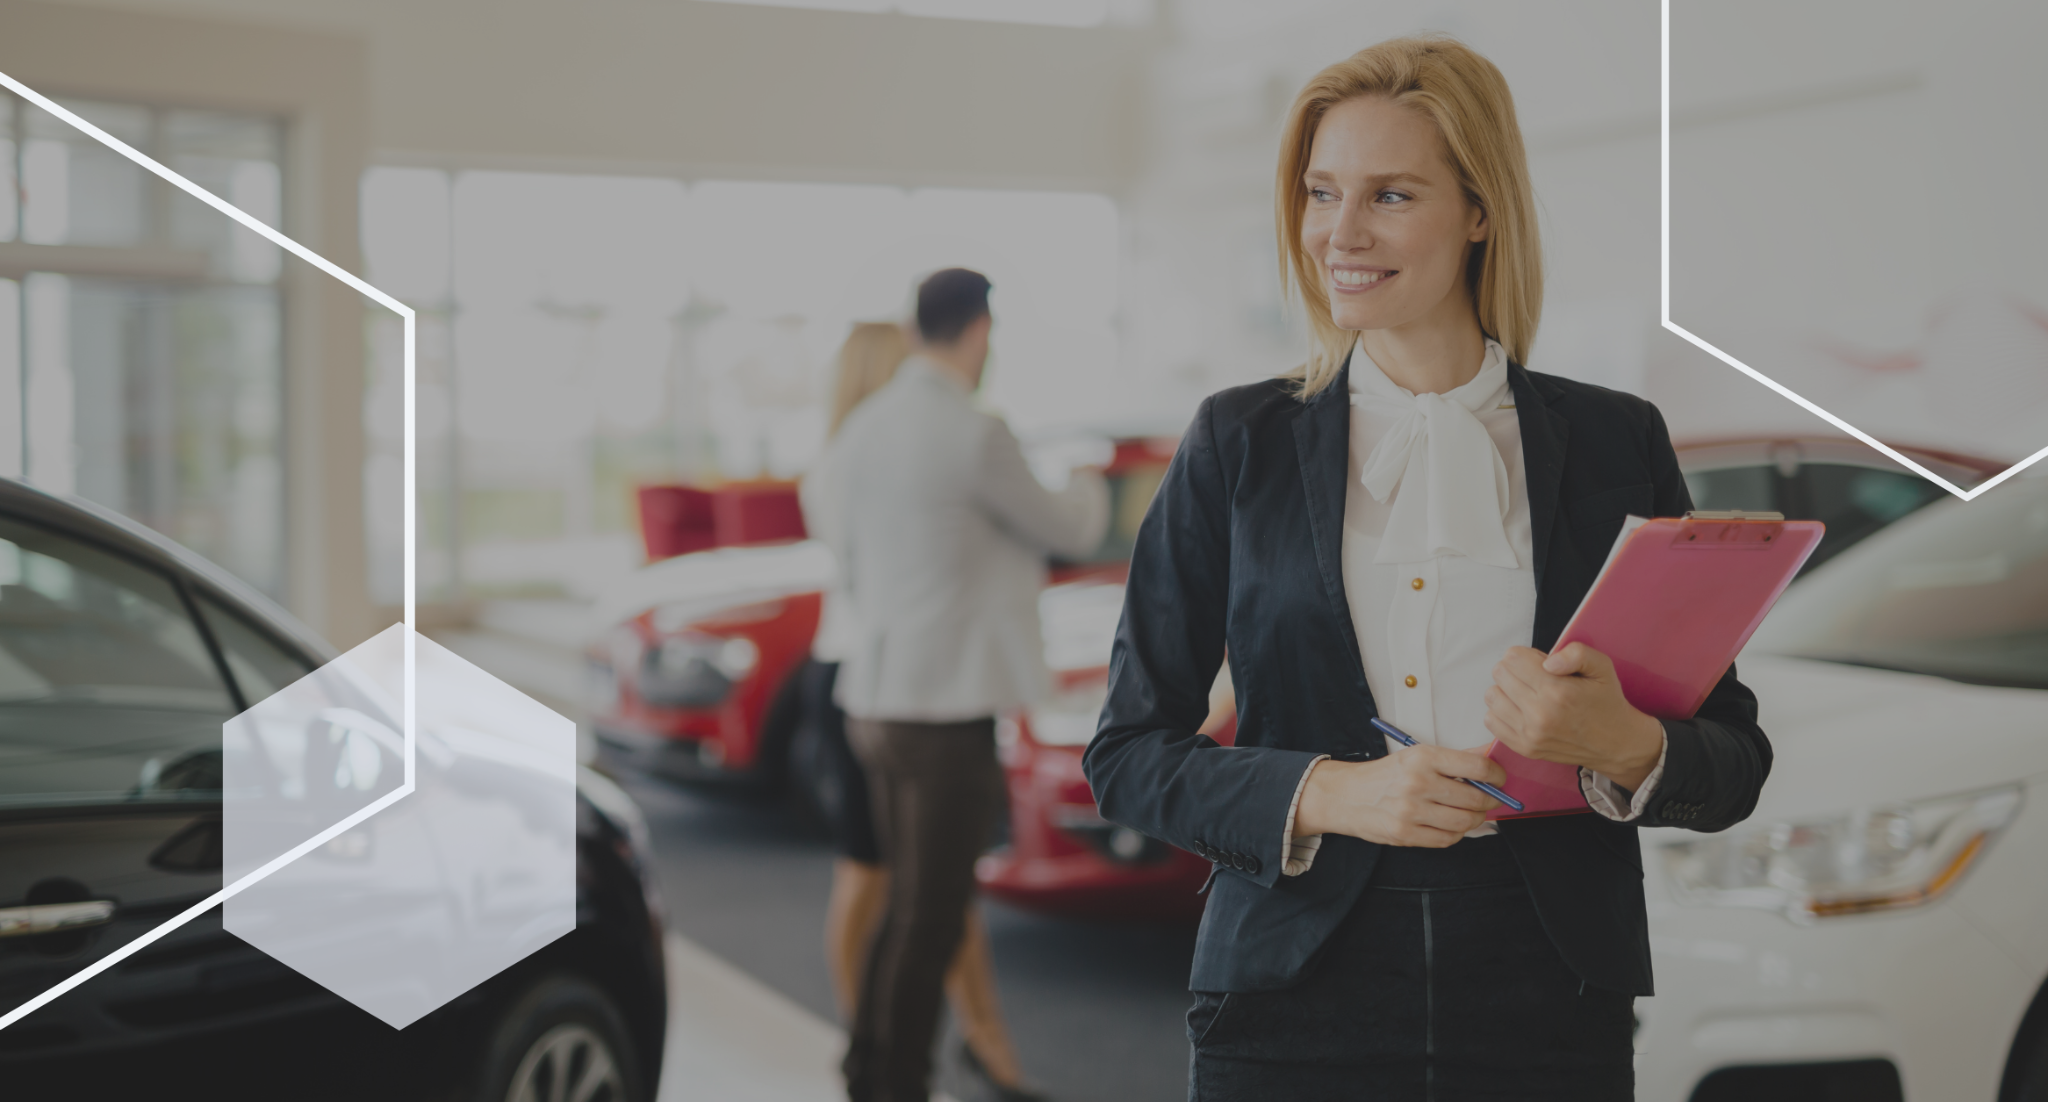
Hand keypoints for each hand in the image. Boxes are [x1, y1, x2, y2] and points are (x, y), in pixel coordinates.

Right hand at [1294, 744, 1505, 847]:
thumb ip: (1456, 758)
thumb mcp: (1417, 756)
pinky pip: (1447, 840)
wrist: (1346, 795)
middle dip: (1489, 801)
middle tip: (1489, 800)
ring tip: (1470, 813)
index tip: (1500, 780)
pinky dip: (1456, 834)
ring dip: (1475, 820)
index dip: (1497, 775)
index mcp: (1423, 757)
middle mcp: (1417, 782)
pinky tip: (1450, 825)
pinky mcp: (1405, 834)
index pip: (1477, 766)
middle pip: (1475, 798)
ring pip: (1464, 822)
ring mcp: (1411, 811)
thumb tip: (1490, 754)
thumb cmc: (1385, 775)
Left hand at [1484, 643, 1663, 790]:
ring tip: (1527, 693)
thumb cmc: (1605, 701)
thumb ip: (1576, 653)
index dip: (1526, 655)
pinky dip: (1501, 711)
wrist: (1615, 743)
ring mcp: (1530, 734)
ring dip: (1506, 689)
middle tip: (1535, 677)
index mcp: (1557, 691)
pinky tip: (1520, 709)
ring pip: (1492, 696)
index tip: (1540, 663)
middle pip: (1500, 674)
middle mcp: (1540, 715)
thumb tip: (1548, 661)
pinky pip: (1491, 720)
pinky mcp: (1524, 748)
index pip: (1512, 658)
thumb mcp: (1602, 667)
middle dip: (1515, 669)